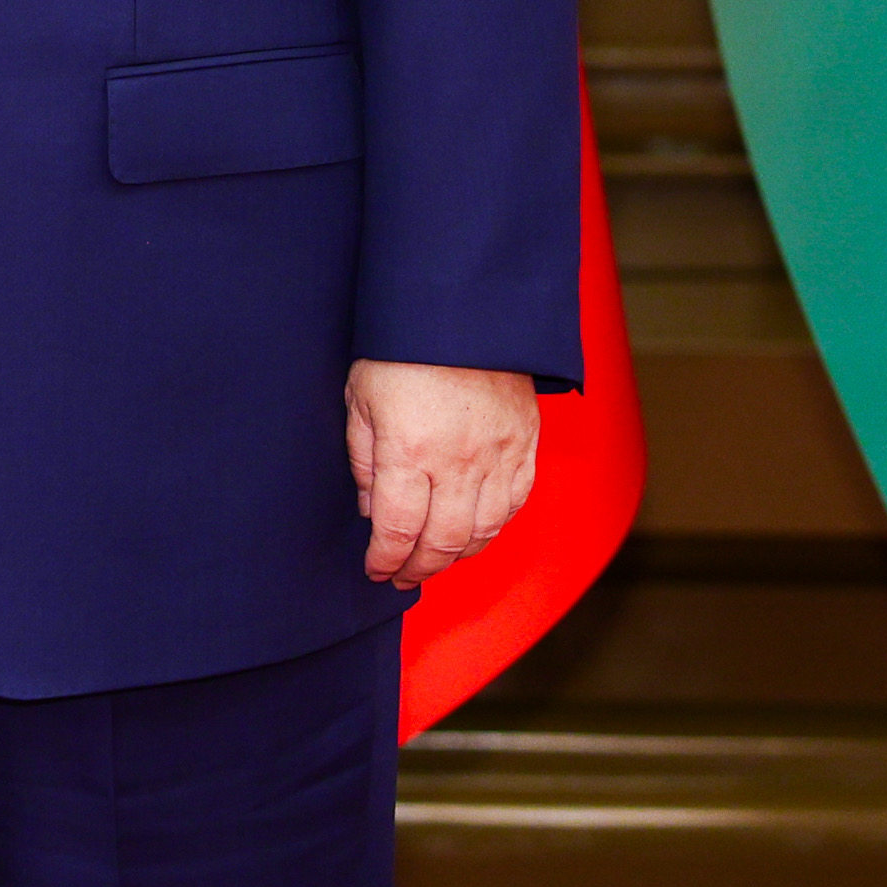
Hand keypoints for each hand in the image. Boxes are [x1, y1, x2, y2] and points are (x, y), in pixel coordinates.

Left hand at [345, 360, 540, 586]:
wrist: (463, 310)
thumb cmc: (401, 348)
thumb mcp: (360, 396)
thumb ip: (363, 458)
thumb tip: (371, 509)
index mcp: (410, 449)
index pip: (398, 529)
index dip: (385, 559)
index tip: (375, 570)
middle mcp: (458, 462)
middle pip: (443, 542)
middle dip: (418, 568)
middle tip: (402, 576)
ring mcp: (498, 457)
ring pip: (482, 532)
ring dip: (456, 556)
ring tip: (433, 559)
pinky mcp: (525, 447)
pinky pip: (513, 506)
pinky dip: (492, 529)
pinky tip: (472, 532)